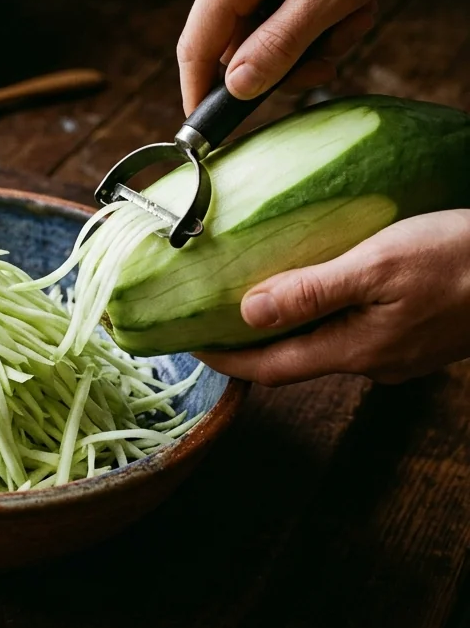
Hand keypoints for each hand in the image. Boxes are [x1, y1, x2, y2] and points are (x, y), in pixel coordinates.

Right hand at [177, 0, 469, 113]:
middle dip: (284, 58)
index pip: (196, 46)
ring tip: (352, 16)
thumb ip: (278, 48)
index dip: (199, 92)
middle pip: (233, 38)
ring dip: (304, 34)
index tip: (206, 129)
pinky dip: (303, 9)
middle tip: (332, 59)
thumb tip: (236, 89)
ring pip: (256, 21)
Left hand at [195, 212, 469, 385]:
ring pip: (324, 346)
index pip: (269, 369)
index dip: (223, 360)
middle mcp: (373, 362)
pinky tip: (317, 291)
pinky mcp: (417, 335)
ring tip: (252, 300)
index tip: (185, 345)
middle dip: (248, 346)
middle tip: (208, 322)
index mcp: (356, 350)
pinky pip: (352, 332)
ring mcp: (398, 352)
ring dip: (285, 330)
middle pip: (293, 360)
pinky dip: (321, 317)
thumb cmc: (463, 258)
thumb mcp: (377, 264)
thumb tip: (246, 312)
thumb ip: (311, 291)